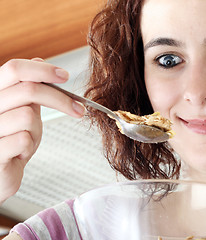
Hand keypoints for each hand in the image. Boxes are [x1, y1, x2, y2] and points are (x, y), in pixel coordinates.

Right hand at [0, 58, 85, 203]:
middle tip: (78, 109)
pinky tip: (20, 152)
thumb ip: (29, 89)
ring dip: (36, 131)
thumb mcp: (22, 110)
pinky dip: (29, 146)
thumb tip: (40, 62)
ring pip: (28, 116)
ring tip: (27, 139)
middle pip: (29, 90)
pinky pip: (22, 139)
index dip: (43, 70)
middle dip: (60, 99)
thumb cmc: (10, 141)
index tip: (65, 76)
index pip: (15, 69)